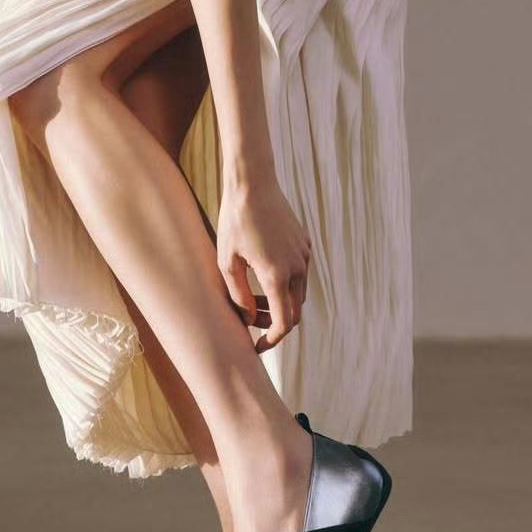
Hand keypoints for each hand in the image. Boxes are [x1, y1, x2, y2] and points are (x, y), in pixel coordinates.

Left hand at [216, 175, 311, 353]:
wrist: (253, 184)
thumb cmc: (234, 222)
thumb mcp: (227, 262)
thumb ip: (238, 295)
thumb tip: (247, 319)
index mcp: (277, 276)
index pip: (283, 323)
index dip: (271, 340)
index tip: (257, 346)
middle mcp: (297, 268)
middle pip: (294, 311)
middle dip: (274, 323)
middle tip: (251, 322)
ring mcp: (304, 255)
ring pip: (297, 293)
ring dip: (279, 302)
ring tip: (253, 297)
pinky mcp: (304, 243)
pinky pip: (299, 272)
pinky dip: (285, 283)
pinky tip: (262, 272)